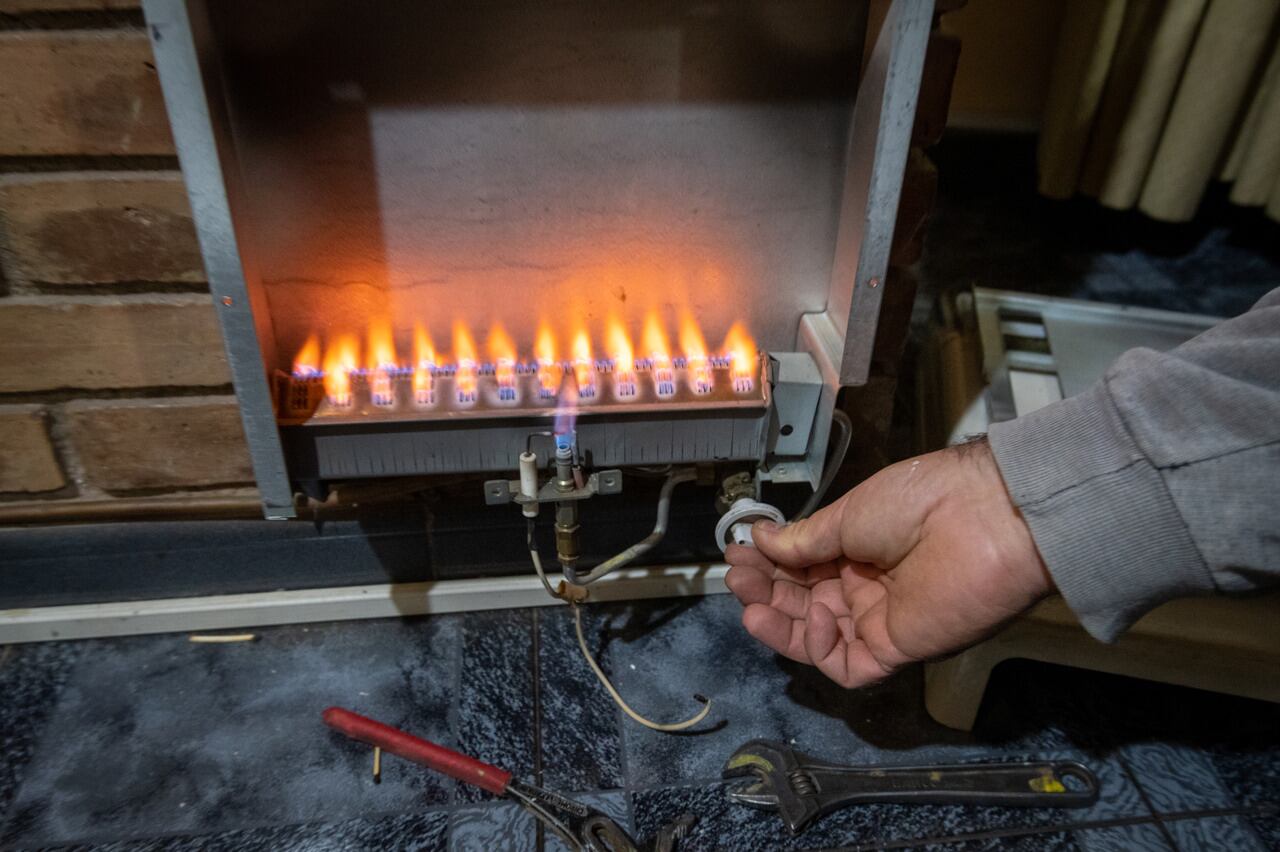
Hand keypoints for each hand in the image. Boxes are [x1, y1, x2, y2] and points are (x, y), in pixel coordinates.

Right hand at [724, 439, 1053, 687]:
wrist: (984, 518)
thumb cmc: (917, 502)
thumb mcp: (848, 514)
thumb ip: (803, 539)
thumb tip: (759, 536)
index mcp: (857, 547)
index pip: (801, 565)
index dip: (767, 562)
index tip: (735, 552)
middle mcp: (864, 586)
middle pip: (803, 601)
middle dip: (766, 590)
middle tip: (736, 578)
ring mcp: (879, 619)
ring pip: (818, 635)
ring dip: (781, 623)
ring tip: (749, 605)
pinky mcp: (896, 649)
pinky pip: (848, 663)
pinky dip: (820, 649)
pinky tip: (806, 620)